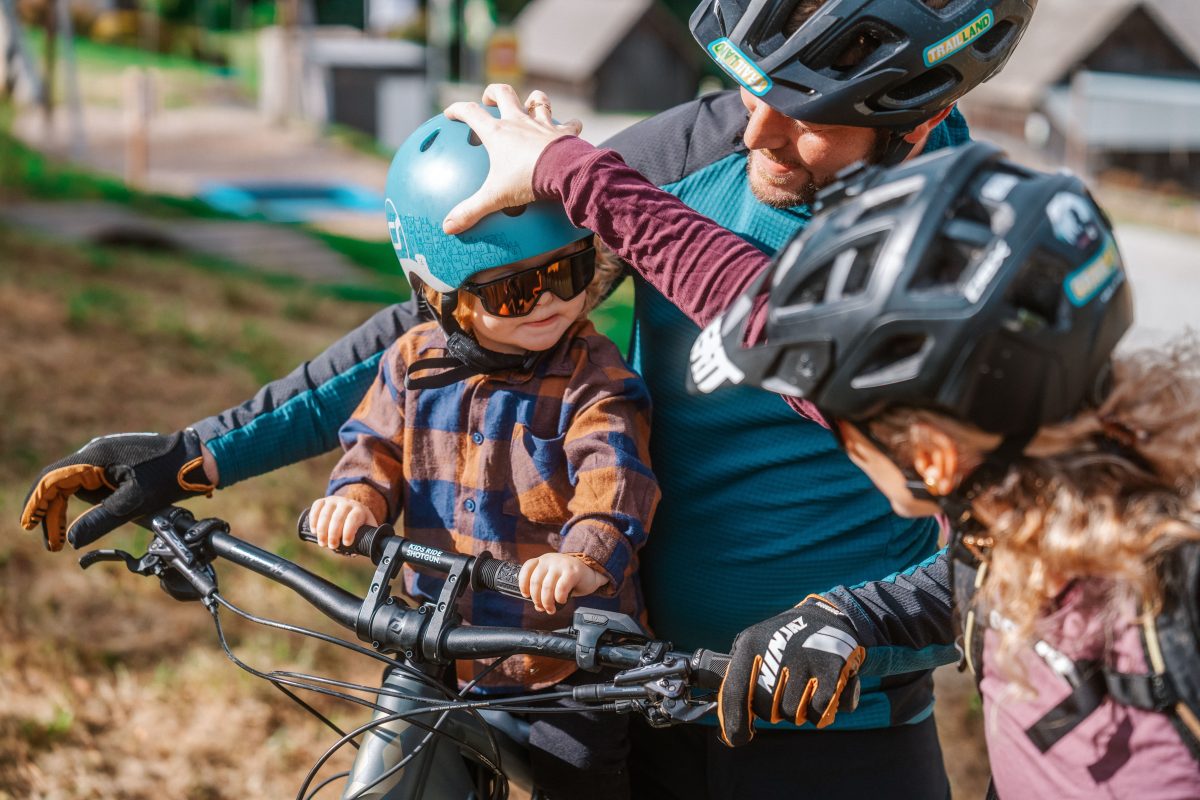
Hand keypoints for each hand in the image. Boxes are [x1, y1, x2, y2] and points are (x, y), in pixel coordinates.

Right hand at [20, 429, 215, 550]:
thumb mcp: (135, 502)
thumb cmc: (169, 476)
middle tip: (50, 541)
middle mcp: (95, 452)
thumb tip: (70, 539)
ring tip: (60, 536)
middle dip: (49, 511)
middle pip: (58, 482)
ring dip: (64, 507)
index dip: (38, 504)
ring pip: (73, 483)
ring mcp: (105, 456)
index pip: (53, 480)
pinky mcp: (115, 462)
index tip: (29, 526)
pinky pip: (89, 482)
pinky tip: (87, 518)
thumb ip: (101, 519)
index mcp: (96, 457)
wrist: (196, 457)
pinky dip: (82, 501)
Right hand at [308, 496, 378, 551]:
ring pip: (325, 514)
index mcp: (359, 510)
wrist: (351, 508)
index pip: (353, 519)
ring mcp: (334, 501)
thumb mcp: (366, 530)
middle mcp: (346, 503)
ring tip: (322, 543)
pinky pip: (316, 507)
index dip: (349, 531)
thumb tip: (353, 553)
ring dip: (322, 530)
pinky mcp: (323, 501)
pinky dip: (313, 520)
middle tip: (332, 546)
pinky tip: (314, 531)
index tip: (346, 543)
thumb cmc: (359, 524)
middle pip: (337, 518)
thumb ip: (363, 541)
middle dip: (333, 534)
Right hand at [441, 84, 581, 234]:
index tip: (451, 114)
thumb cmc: (528, 180)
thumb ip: (472, 211)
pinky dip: (570, 124)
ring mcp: (543, 124)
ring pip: (537, 100)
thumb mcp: (496, 197)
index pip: (471, 112)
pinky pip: (569, 123)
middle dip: (494, 93)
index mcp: (497, 132)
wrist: (564, 172)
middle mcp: (519, 121)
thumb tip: (448, 227)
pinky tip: (572, 128)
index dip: (457, 110)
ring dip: (533, 100)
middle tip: (489, 100)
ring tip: (530, 105)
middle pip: (503, 93)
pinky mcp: (564, 133)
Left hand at [518, 552, 608, 614]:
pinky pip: (560, 588)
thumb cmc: (571, 578)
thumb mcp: (554, 579)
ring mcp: (561, 564)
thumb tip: (538, 606)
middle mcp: (550, 560)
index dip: (523, 583)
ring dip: (547, 602)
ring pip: (546, 587)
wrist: (592, 572)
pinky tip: (562, 600)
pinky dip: (559, 598)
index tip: (526, 595)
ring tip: (551, 609)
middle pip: (535, 582)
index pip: (527, 568)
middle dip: (537, 599)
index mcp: (543, 560)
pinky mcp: (572, 571)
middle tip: (542, 607)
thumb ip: (544, 589)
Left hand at [718, 595, 865, 746]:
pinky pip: (819, 711)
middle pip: (766, 710)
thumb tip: (728, 722)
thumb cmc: (783, 639)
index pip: (735, 692)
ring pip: (792, 714)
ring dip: (797, 710)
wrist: (829, 616)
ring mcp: (805, 659)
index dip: (734, 721)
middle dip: (773, 710)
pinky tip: (820, 693)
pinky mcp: (832, 667)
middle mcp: (776, 649)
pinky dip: (820, 712)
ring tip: (803, 687)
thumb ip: (738, 676)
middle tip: (783, 692)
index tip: (738, 738)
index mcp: (750, 644)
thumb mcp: (753, 643)